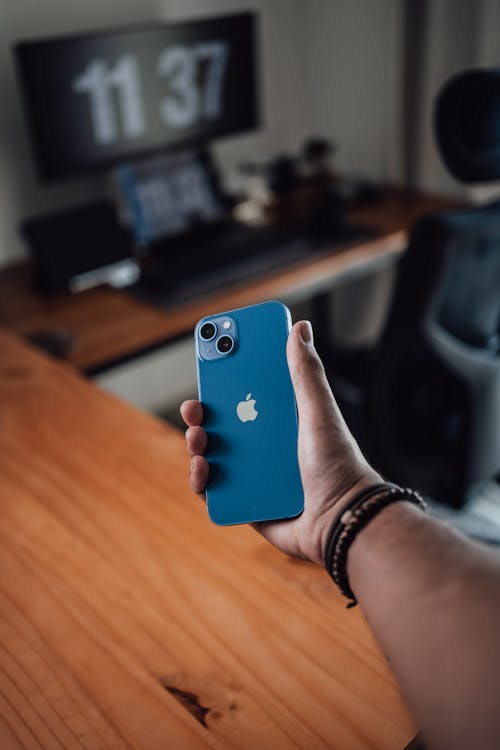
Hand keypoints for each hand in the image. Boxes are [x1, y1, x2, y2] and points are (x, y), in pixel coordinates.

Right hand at [181, 320, 380, 565]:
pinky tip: (203, 470)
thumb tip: (299, 328)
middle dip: (203, 414)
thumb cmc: (337, 465)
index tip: (210, 366)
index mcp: (282, 423)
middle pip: (224, 426)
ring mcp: (256, 477)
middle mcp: (267, 448)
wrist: (342, 521)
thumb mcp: (318, 412)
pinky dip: (203, 481)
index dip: (226, 382)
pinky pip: (217, 491)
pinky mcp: (249, 505)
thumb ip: (306, 371)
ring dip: (198, 445)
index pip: (248, 396)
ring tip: (198, 438)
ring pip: (214, 456)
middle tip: (195, 407)